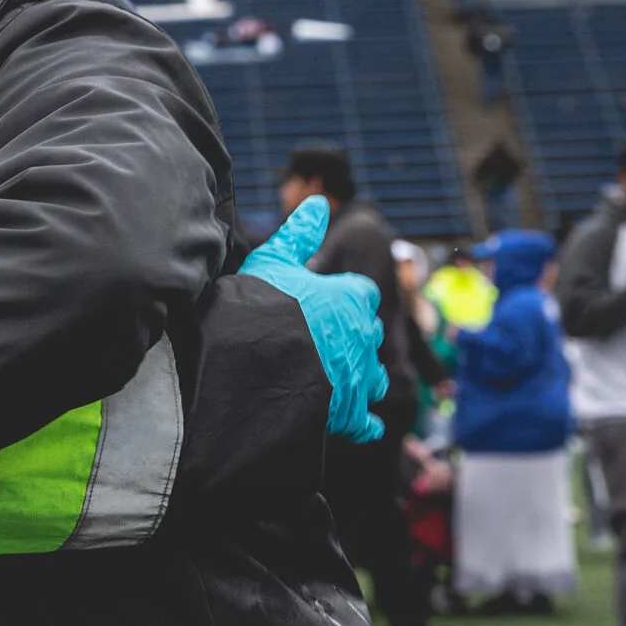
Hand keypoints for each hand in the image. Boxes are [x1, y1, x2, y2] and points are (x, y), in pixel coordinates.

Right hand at [240, 198, 387, 442]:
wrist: (252, 363)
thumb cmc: (260, 306)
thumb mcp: (271, 259)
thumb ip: (298, 233)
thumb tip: (320, 201)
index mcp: (352, 298)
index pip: (361, 293)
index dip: (344, 296)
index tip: (326, 301)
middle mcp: (363, 336)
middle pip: (369, 334)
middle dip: (354, 336)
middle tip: (328, 340)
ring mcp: (358, 377)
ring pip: (374, 377)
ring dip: (363, 377)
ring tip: (346, 381)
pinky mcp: (346, 412)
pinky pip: (365, 422)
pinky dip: (363, 423)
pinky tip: (360, 424)